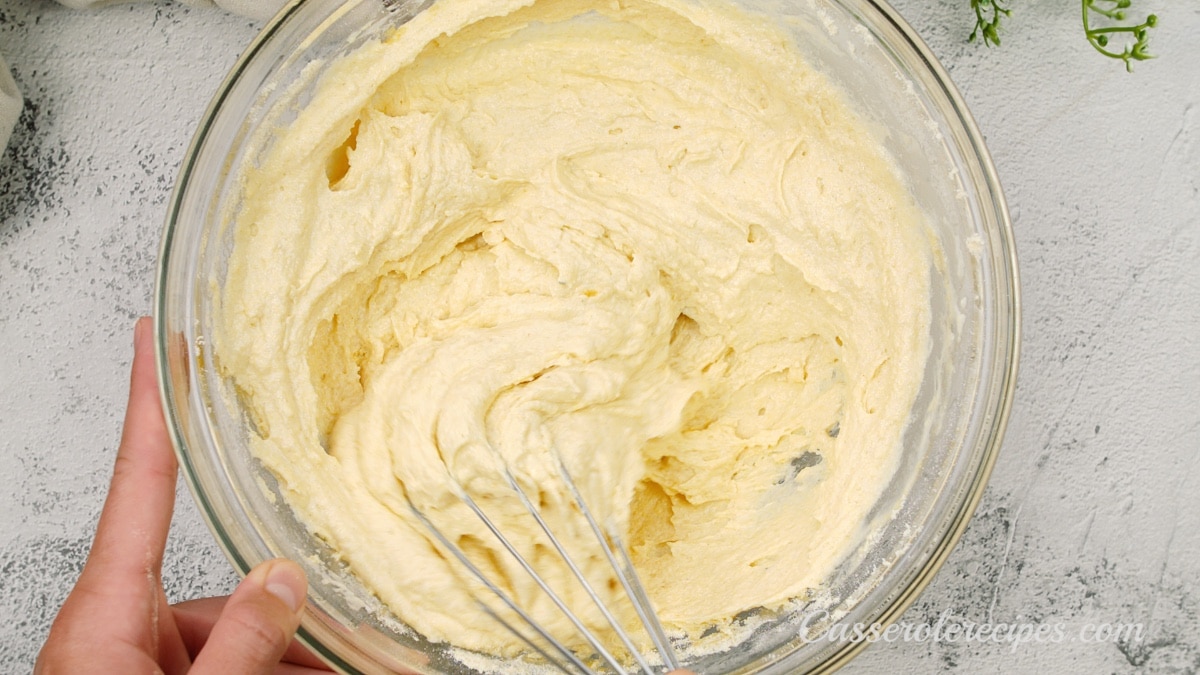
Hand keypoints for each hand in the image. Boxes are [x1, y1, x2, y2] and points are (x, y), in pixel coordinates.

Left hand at [36, 317, 330, 673]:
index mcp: (106, 613)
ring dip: (292, 657)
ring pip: (236, 636)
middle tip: (349, 648)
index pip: (138, 481)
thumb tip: (283, 579)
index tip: (159, 340)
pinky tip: (329, 674)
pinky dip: (276, 670)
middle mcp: (120, 627)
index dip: (150, 401)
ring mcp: (139, 659)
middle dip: (291, 621)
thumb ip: (240, 640)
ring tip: (352, 671)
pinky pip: (228, 663)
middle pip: (225, 591)